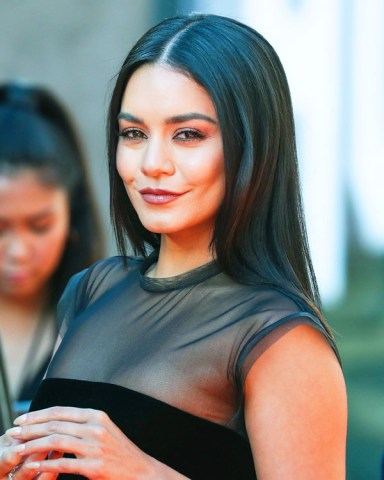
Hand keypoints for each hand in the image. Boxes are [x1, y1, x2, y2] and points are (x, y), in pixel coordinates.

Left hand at [5, 406, 164, 479]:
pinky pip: (62, 464)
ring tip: (17, 450)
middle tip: (12, 433)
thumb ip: (83, 424)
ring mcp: (95, 447)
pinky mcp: (95, 466)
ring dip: (32, 445)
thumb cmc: (119, 452)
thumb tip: (56, 423)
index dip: (38, 414)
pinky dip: (44, 465)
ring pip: (55, 442)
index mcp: (97, 415)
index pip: (61, 411)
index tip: (20, 419)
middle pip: (55, 424)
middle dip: (29, 429)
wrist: (141, 471)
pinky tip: (32, 467)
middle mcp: (95, 427)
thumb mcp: (104, 430)